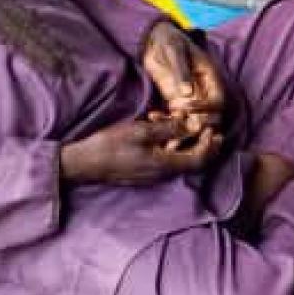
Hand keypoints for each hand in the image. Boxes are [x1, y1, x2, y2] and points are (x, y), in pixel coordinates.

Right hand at [60, 118, 221, 185]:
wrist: (82, 164)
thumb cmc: (110, 146)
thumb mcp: (142, 131)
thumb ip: (170, 129)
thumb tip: (194, 127)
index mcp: (165, 165)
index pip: (200, 159)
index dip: (210, 144)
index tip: (211, 127)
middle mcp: (162, 174)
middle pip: (194, 162)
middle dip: (204, 144)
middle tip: (209, 128)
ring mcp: (153, 174)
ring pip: (180, 158)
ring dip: (186, 140)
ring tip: (180, 119)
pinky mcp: (144, 170)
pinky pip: (167, 158)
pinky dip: (171, 143)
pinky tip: (160, 125)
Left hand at [141, 22, 225, 133]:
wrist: (154, 40)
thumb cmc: (168, 40)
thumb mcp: (175, 52)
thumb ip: (181, 71)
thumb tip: (188, 93)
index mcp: (210, 77)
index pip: (218, 101)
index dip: (204, 108)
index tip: (181, 105)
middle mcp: (204, 90)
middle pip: (210, 116)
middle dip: (195, 125)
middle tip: (174, 127)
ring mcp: (190, 97)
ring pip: (193, 120)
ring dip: (182, 130)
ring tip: (165, 132)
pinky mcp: (176, 101)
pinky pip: (177, 117)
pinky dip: (167, 121)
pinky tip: (152, 117)